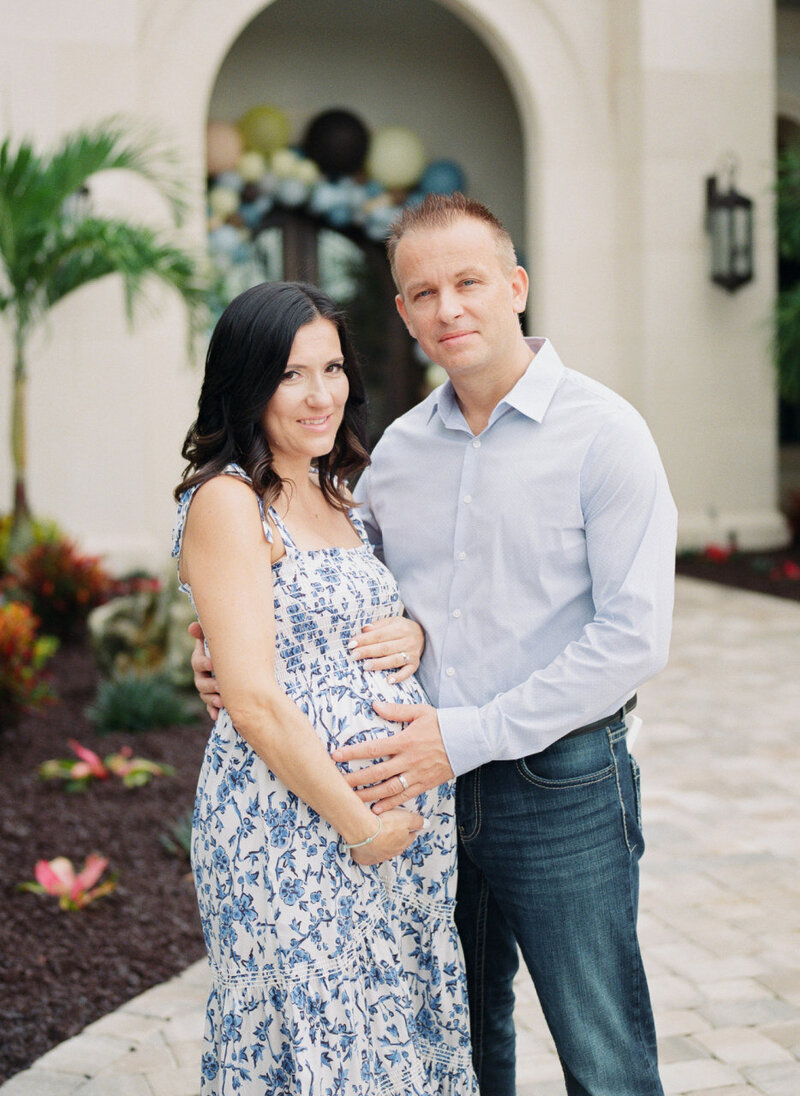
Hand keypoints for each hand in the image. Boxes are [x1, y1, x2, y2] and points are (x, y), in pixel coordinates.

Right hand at [188, 621, 220, 719]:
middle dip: (209, 685)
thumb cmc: (228, 646)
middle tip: (220, 686)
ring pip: (205, 695)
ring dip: (212, 699)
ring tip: (222, 701)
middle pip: (200, 682)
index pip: (197, 662)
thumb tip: (193, 626)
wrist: (239, 662)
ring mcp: (208, 688)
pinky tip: (217, 715)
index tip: (211, 664)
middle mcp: (202, 674)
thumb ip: (206, 632)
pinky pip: (211, 707)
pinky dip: (213, 711)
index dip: (203, 663)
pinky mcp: (215, 698)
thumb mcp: (218, 638)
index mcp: (202, 659)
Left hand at [332, 702, 453, 811]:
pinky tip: (376, 810)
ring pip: (388, 789)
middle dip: (355, 779)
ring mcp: (417, 774)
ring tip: (351, 800)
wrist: (469, 740)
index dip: (353, 753)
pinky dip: (390, 804)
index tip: (336, 756)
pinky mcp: (425, 784)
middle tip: (337, 783)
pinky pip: (405, 796)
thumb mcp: (420, 712)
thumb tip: (374, 704)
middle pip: (377, 773)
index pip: (373, 749)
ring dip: (369, 795)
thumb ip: (396, 710)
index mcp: (405, 741)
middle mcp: (408, 760)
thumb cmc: (443, 723)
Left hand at [348, 616, 423, 681]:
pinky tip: (388, 680)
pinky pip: (407, 672)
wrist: (424, 634)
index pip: (379, 635)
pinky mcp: (415, 664)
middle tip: (354, 655)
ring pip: (394, 660)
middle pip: (384, 648)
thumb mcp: (392, 621)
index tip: (351, 644)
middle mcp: (407, 641)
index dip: (364, 639)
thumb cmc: (403, 628)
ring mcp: (412, 654)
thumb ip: (378, 625)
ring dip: (379, 664)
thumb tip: (364, 629)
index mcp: (400, 628)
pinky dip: (399, 677)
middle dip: (368, 651)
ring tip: (365, 666)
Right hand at [349, 807, 425, 865]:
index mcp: (403, 844)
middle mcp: (392, 853)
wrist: (364, 833)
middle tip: (391, 829)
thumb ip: (417, 821)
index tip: (406, 825)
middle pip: (397, 845)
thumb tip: (426, 824)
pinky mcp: (365, 859)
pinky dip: (369, 851)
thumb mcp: (406, 818)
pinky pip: (369, 856)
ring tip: (378, 835)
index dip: (409, 830)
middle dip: (395, 838)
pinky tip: (366, 844)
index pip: (410, 837)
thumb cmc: (385, 825)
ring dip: (382, 844)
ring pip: (383, 851)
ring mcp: (378, 857)